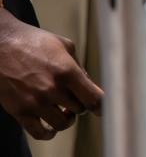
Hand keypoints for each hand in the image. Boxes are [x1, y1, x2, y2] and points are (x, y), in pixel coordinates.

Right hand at [0, 12, 101, 139]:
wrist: (0, 44)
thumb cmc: (33, 41)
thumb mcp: (64, 45)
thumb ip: (79, 66)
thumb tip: (89, 84)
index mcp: (67, 71)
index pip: (93, 98)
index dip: (102, 106)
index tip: (104, 108)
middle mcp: (52, 89)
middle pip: (79, 110)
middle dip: (81, 104)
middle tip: (76, 98)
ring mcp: (35, 102)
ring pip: (62, 123)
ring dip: (67, 119)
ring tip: (65, 110)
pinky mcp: (19, 111)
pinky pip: (39, 132)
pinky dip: (48, 133)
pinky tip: (52, 127)